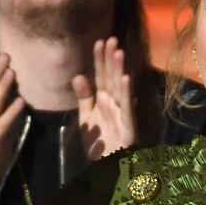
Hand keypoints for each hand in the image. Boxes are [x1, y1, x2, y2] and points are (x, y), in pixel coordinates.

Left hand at [72, 37, 135, 159]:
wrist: (106, 165)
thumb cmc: (98, 141)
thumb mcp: (86, 117)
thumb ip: (83, 97)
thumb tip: (78, 75)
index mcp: (104, 99)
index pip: (101, 76)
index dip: (100, 60)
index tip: (99, 42)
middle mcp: (114, 102)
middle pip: (112, 78)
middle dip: (111, 59)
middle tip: (112, 39)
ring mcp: (122, 112)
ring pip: (120, 88)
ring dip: (119, 70)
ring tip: (118, 52)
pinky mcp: (128, 124)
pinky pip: (126, 107)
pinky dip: (126, 93)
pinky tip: (125, 78)